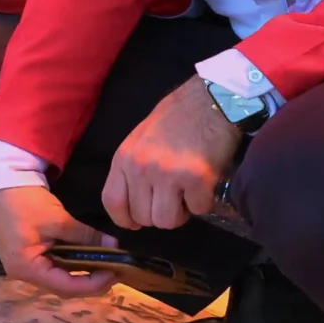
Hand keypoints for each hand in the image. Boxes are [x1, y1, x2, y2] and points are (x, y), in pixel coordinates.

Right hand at [0, 185, 117, 296]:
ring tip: (104, 267)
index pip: (66, 286)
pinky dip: (71, 267)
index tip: (116, 272)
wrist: (1, 183)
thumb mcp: (58, 219)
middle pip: (62, 288)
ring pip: (58, 281)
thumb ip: (86, 235)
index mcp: (27, 268)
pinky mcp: (27, 258)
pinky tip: (86, 260)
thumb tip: (113, 245)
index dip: (94, 282)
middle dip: (90, 283)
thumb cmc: (25, 201)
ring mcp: (24, 268)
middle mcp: (23, 274)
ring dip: (82, 276)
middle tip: (115, 271)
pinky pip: (53, 270)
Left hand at [100, 77, 241, 233]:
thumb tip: (135, 205)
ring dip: (182, 213)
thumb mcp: (140, 140)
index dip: (125, 219)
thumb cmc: (177, 119)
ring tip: (188, 194)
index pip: (113, 202)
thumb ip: (134, 170)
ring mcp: (168, 174)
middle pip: (144, 218)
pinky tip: (205, 183)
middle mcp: (141, 168)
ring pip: (168, 221)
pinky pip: (198, 210)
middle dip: (160, 214)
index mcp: (124, 158)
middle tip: (174, 199)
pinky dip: (204, 202)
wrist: (211, 100)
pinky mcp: (196, 178)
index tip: (137, 222)